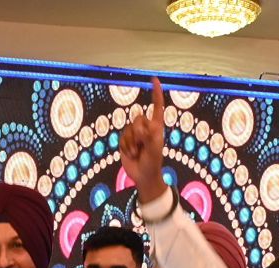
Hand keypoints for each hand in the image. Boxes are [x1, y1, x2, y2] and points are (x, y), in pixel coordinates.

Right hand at [118, 77, 168, 203]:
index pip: (157, 107)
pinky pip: (122, 138)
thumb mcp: (155, 149)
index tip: (154, 80)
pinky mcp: (125, 141)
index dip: (156, 93)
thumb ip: (150, 136)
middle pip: (137, 118)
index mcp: (156, 127)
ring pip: (129, 129)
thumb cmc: (153, 162)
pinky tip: (132, 154)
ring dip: (132, 143)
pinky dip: (126, 147)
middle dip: (139, 133)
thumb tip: (144, 128)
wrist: (143, 176)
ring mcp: (135, 134)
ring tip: (138, 152)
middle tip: (143, 146)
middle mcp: (145, 127)